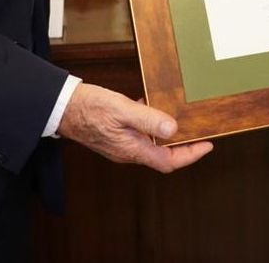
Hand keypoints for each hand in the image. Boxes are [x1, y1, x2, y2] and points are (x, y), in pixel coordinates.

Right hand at [56, 82, 212, 172]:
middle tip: (199, 133)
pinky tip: (151, 107)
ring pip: (151, 145)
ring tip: (181, 120)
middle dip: (183, 147)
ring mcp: (120, 145)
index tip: (207, 145)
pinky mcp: (114, 136)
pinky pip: (139, 135)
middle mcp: (128, 151)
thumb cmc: (89, 108)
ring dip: (167, 135)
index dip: (190, 155)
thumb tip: (173, 129)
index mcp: (132, 149)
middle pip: (162, 156)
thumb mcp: (122, 109)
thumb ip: (148, 120)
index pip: (168, 161)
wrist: (61, 108)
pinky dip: (150, 125)